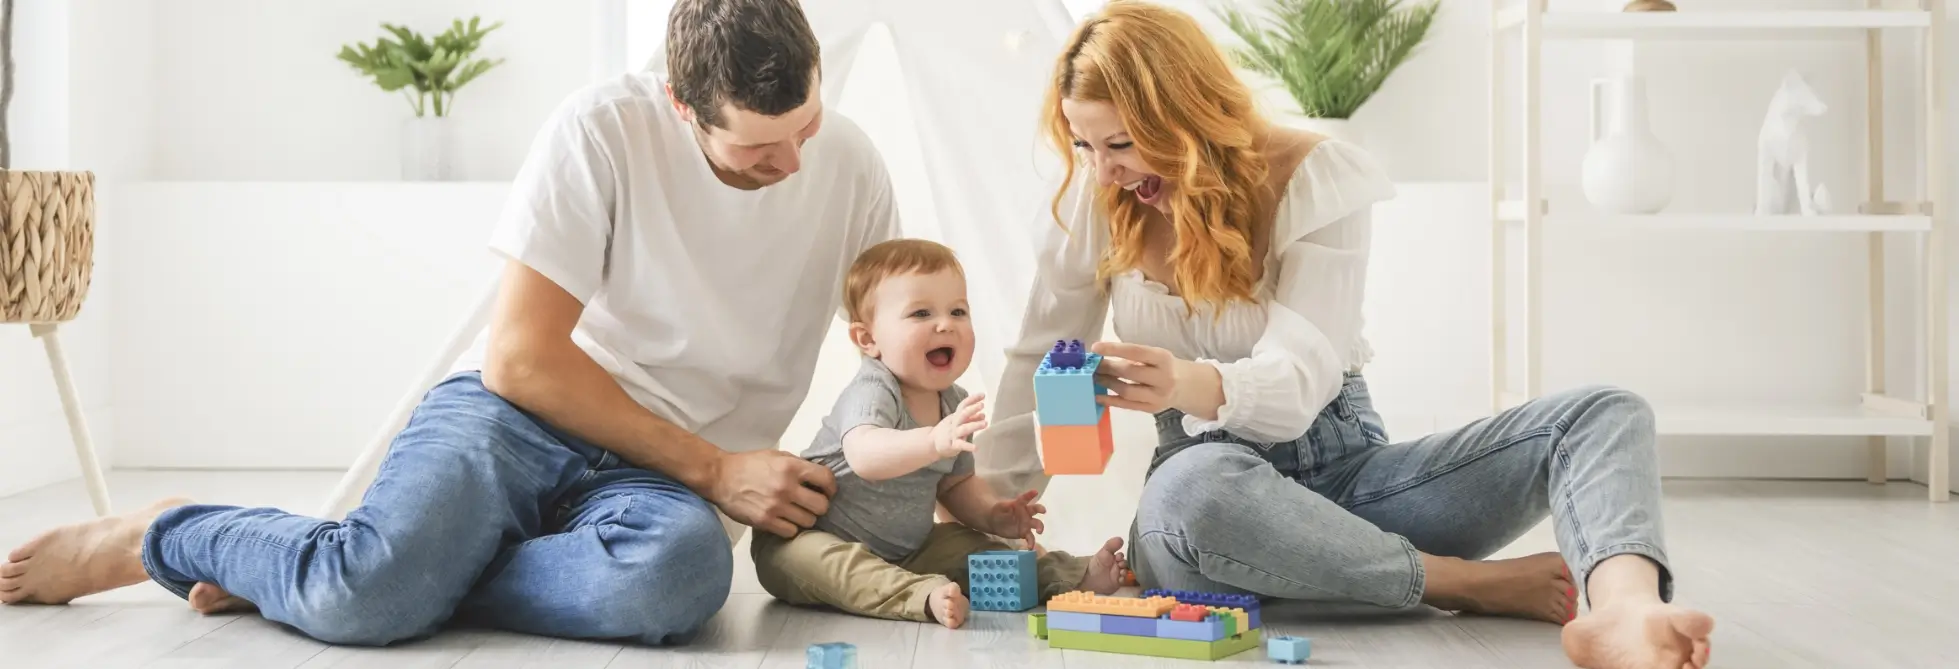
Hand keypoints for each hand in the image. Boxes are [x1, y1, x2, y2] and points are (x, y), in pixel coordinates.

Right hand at [704, 450, 836, 538]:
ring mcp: (776, 506)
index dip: (831, 487)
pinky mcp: (765, 521)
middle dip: (820, 506)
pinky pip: (791, 531)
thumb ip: (798, 464)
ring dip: (805, 518)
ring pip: (809, 521)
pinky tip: (784, 521)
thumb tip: (818, 476)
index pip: (826, 479)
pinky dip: (790, 528)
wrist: (720, 477)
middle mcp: (786, 487)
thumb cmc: (749, 464)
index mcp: (791, 467)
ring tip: (796, 513)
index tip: (827, 491)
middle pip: (822, 506)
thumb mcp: (776, 455)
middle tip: (811, 504)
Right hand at [931, 392, 987, 457]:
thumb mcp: (957, 422)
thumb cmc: (948, 431)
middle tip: (982, 405)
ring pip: (964, 429)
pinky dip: (968, 446)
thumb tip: (983, 414)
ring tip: (985, 423)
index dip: (972, 399)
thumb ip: (970, 419)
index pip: (963, 405)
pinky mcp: (952, 445)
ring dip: (974, 425)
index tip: (983, 395)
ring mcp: (953, 434)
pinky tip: (976, 448)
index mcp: (955, 416)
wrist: (931, 443)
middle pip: (962, 415)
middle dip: (972, 409)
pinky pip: (961, 445)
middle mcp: (954, 424)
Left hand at [988, 489, 1046, 538]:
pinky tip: (1030, 547)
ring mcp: (1027, 523)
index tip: (1035, 491)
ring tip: (1039, 532)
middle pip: (1035, 510)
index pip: (1025, 498)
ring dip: (1040, 527)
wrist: (995, 522)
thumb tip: (1009, 505)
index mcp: (1020, 504)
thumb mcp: (1000, 507)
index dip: (1030, 495)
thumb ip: (1005, 506)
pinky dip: (1031, 542)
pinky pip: (1030, 537)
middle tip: (1043, 511)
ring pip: (1036, 524)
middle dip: (1040, 509)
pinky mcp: (1024, 533)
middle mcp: (1026, 513)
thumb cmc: (999, 511)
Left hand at [1091, 341, 1185, 412]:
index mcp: (1163, 358)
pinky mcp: (1152, 409)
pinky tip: (1098, 396)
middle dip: (1108, 368)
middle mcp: (1163, 378)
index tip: (1095, 348)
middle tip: (1092, 365)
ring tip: (1094, 378)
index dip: (1114, 349)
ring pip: (1127, 391)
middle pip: (1130, 372)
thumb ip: (1132, 355)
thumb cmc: (1163, 366)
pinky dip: (1111, 401)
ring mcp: (1158, 396)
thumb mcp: (1154, 355)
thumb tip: (1100, 356)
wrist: (1184, 386)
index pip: (1136, 351)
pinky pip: (1128, 405)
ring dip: (1107, 384)